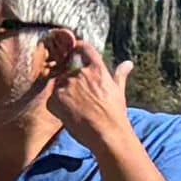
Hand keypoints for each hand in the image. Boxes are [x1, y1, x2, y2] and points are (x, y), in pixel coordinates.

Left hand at [41, 33, 142, 165]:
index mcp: (97, 69)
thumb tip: (128, 63)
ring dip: (65, 96)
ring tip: (77, 111)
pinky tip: (69, 116)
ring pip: (60, 86)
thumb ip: (120, 75)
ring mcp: (68, 85)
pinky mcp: (57, 99)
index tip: (74, 49)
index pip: (85, 49)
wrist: (107, 133)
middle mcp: (81, 73)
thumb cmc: (116, 114)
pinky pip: (52, 100)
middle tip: (81, 101)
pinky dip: (57, 107)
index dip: (78, 47)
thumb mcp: (119, 91)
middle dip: (72, 84)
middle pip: (70, 72)